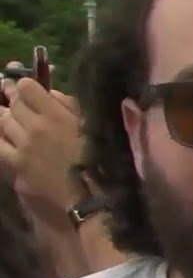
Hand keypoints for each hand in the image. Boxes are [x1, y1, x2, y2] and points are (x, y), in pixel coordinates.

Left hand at [0, 78, 85, 222]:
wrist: (91, 193)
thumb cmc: (99, 156)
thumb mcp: (91, 124)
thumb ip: (70, 106)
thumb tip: (50, 94)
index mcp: (55, 114)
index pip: (27, 88)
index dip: (26, 85)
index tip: (27, 86)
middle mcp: (35, 126)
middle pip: (14, 104)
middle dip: (11, 95)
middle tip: (9, 91)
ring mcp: (22, 145)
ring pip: (3, 121)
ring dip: (5, 114)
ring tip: (7, 112)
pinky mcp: (16, 163)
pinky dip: (0, 136)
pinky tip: (4, 134)